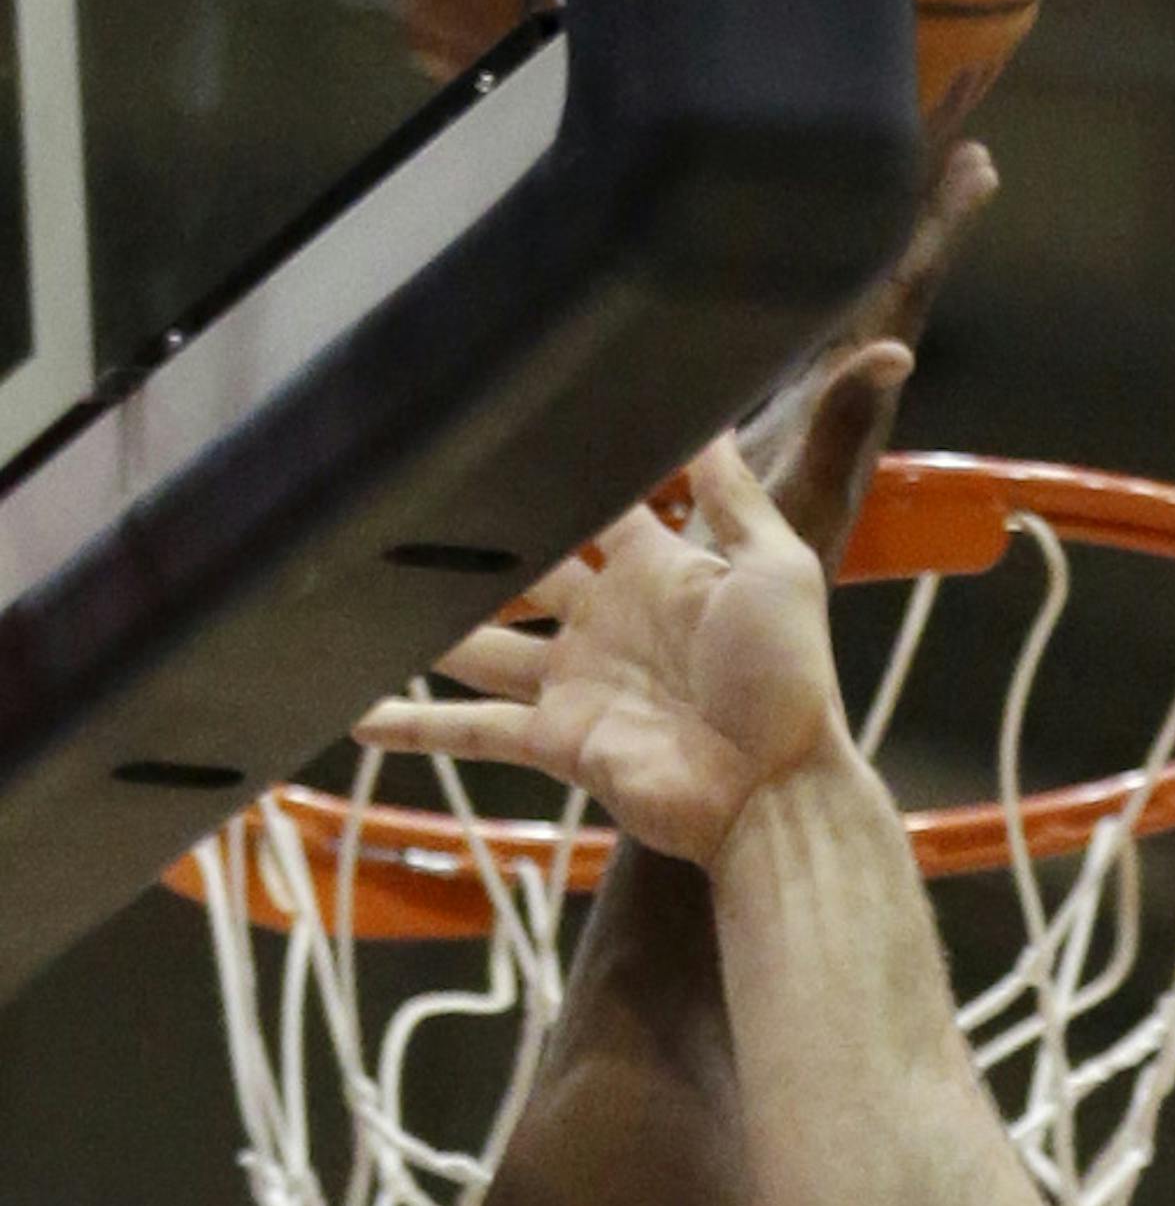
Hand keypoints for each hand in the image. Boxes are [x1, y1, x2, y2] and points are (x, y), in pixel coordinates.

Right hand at [358, 440, 848, 868]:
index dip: (553, 471)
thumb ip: (734, 493)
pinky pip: (473, 731)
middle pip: (520, 566)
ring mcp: (574, 681)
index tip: (496, 426)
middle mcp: (605, 619)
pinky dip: (414, 726)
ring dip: (424, 626)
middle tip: (402, 493)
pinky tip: (355, 712)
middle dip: (470, 538)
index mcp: (656, 568)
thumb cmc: (788, 681)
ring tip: (357, 591)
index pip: (593, 504)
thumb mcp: (777, 565)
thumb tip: (711, 412)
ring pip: (478, 643)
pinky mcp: (555, 740)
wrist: (775, 792)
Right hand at [744, 139, 994, 571]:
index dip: (940, 224)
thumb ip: (845, 414)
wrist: (745, 605)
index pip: (908, 286)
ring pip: (864, 291)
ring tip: (911, 173)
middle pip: (898, 273)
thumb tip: (896, 349)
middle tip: (963, 132)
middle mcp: (851, 376)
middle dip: (928, 206)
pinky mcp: (789, 404)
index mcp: (856, 381)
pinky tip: (825, 261)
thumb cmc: (770, 554)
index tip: (979, 162)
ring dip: (888, 234)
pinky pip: (823, 318)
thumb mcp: (807, 482)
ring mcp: (823, 388)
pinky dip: (832, 276)